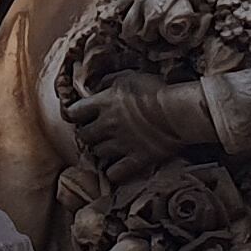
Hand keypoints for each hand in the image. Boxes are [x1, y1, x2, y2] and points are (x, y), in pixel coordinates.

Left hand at [63, 73, 217, 180]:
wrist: (177, 110)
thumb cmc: (154, 89)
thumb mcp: (128, 76)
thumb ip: (109, 81)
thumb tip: (96, 88)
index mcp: (103, 103)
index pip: (73, 113)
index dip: (74, 115)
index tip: (79, 116)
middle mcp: (107, 125)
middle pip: (84, 136)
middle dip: (88, 134)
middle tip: (97, 133)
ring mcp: (121, 144)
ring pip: (97, 154)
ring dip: (101, 151)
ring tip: (110, 148)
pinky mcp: (136, 159)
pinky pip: (115, 173)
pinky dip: (113, 172)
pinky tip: (117, 168)